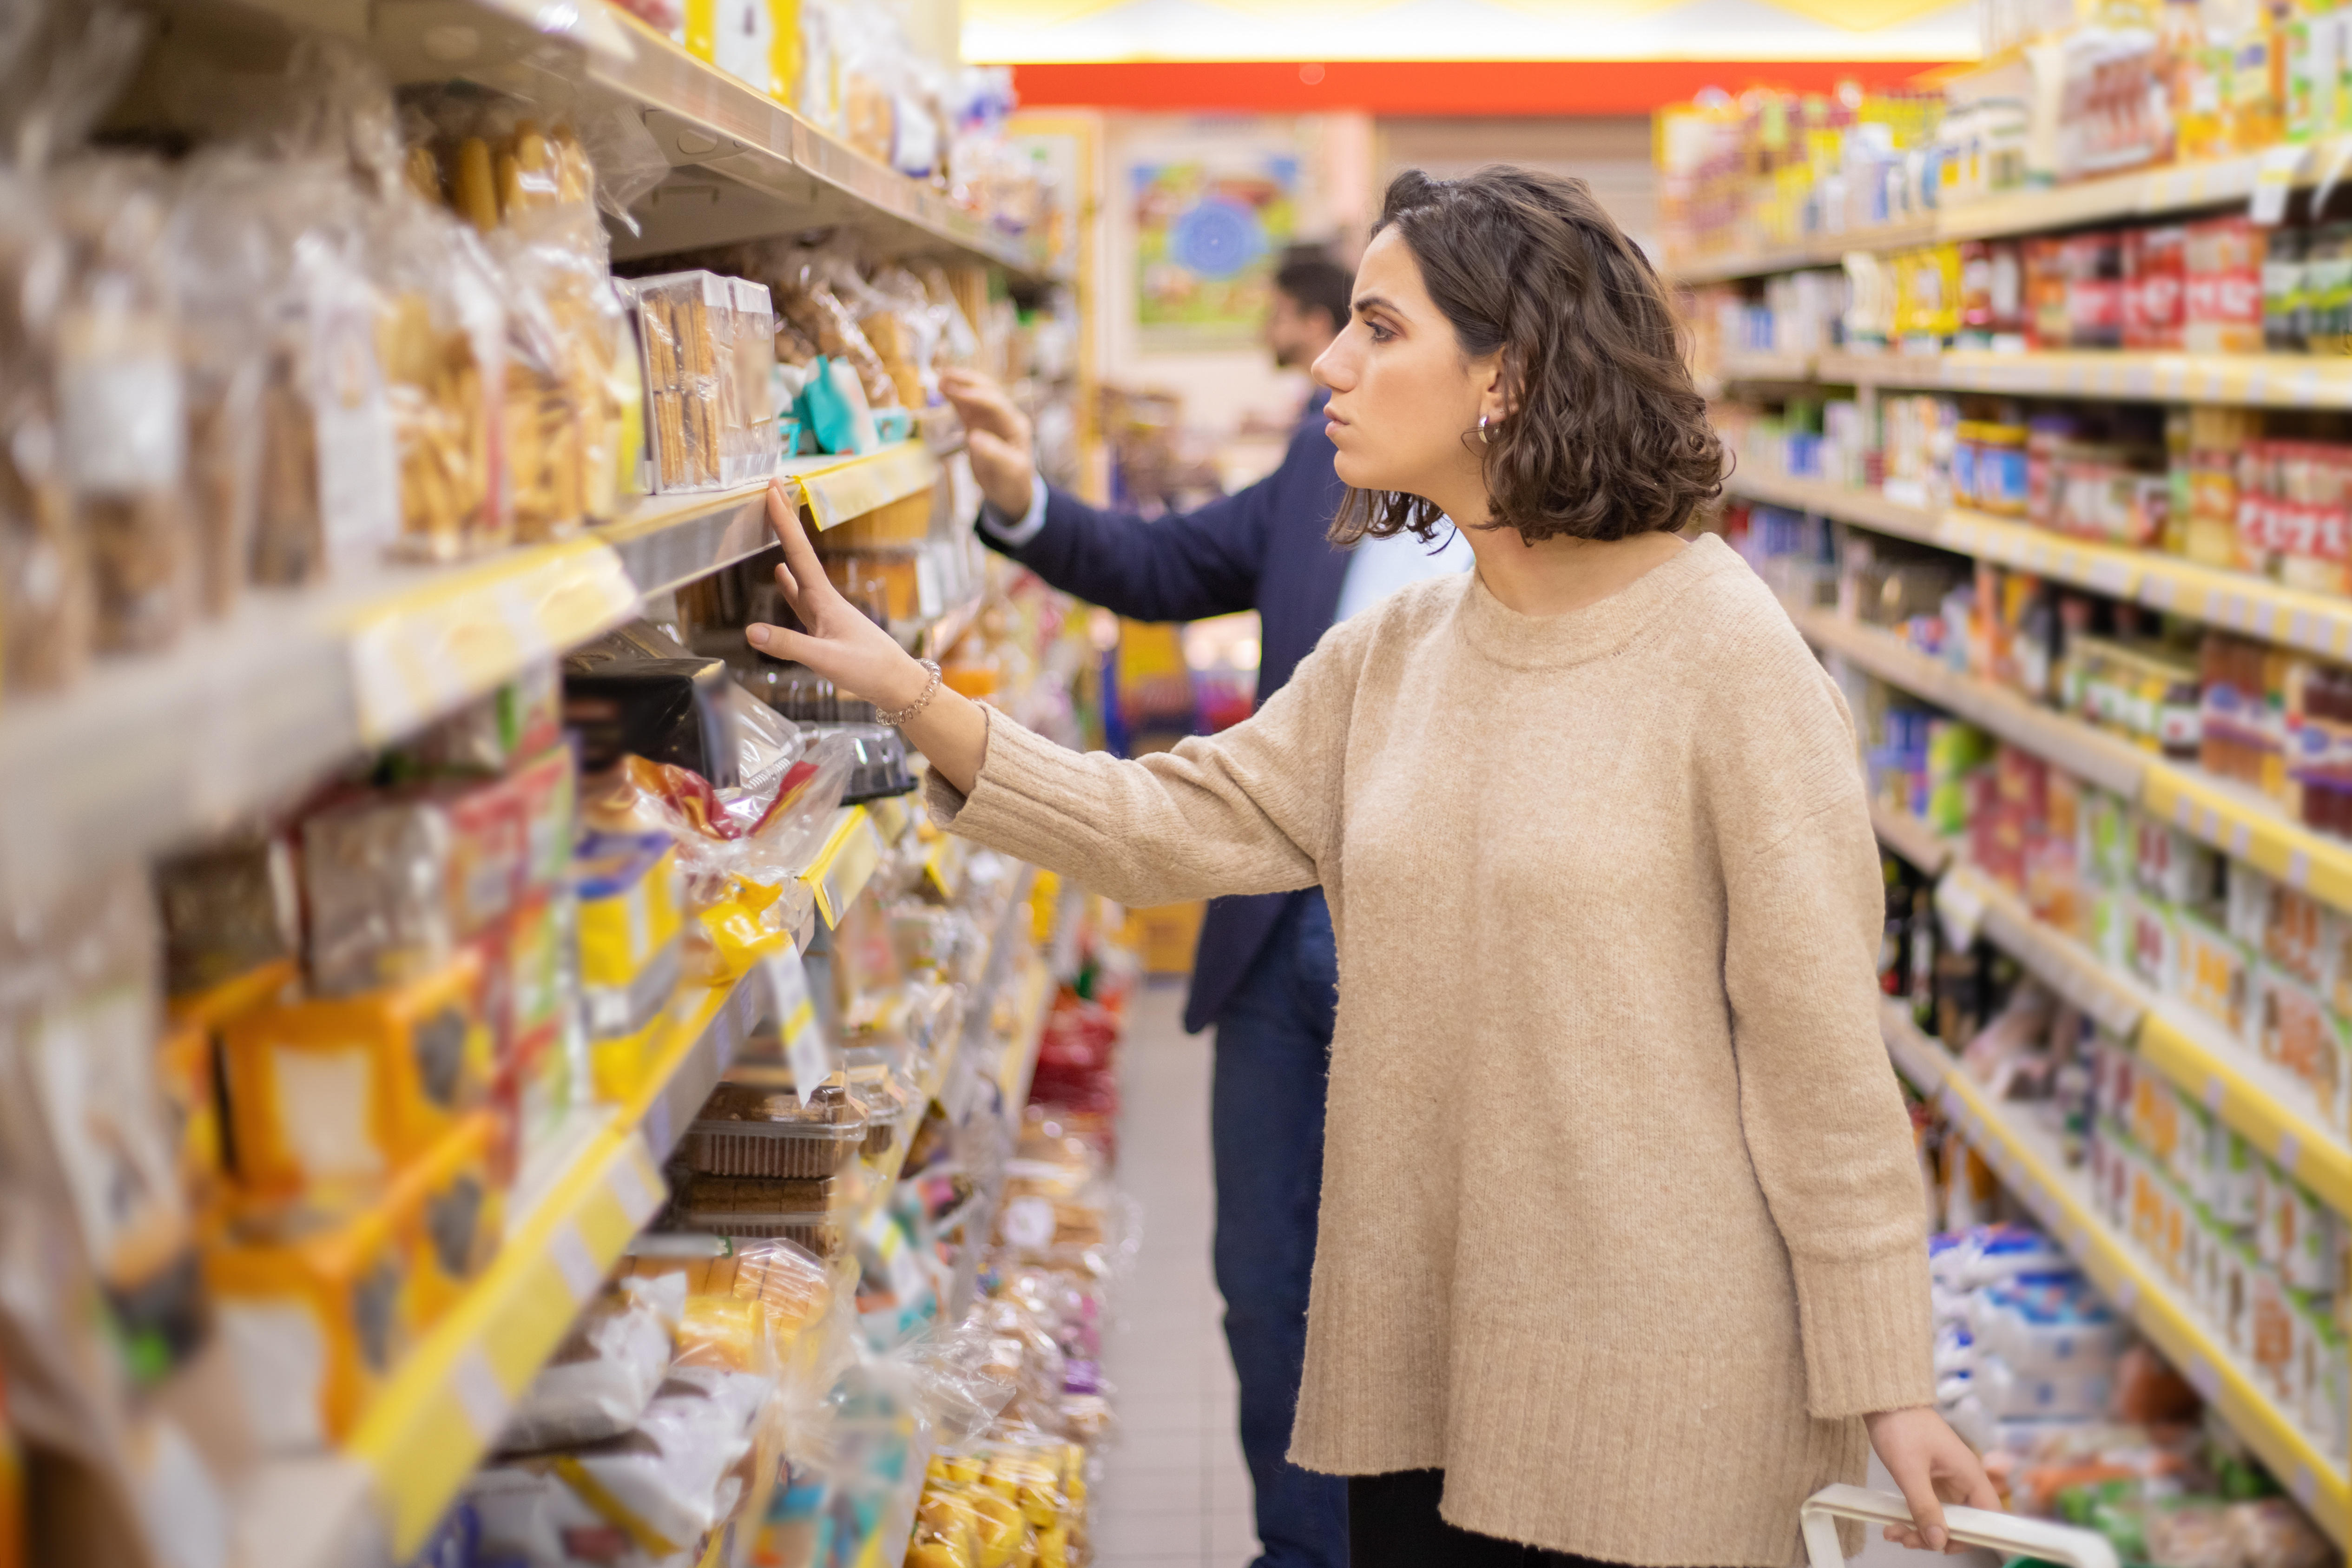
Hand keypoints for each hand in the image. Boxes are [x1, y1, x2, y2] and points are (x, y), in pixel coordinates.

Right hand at [744, 481, 928, 711]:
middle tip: (772, 492)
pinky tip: (781, 577)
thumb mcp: (825, 659)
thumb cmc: (868, 670)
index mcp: (824, 599)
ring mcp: (826, 612)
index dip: (784, 520)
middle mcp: (825, 599)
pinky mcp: (827, 628)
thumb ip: (788, 645)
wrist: (898, 684)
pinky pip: (801, 599)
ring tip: (771, 528)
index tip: (773, 489)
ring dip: (785, 549)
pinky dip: (789, 586)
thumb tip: (750, 630)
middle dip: (784, 523)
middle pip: (799, 554)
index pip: (799, 552)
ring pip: (800, 573)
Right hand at [938, 367, 1037, 517]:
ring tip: (941, 378)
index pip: (996, 404)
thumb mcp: (1008, 472)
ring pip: (976, 395)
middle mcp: (1004, 418)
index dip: (976, 397)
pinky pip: (966, 406)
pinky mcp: (977, 424)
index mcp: (1015, 426)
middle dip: (967, 382)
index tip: (956, 393)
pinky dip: (954, 397)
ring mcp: (990, 420)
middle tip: (946, 376)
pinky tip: (942, 389)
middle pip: (987, 391)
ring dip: (959, 385)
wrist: (1010, 492)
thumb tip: (974, 438)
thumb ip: (993, 454)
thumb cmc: (1012, 482)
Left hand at [1864, 1406, 1999, 1552]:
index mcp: (1970, 1475)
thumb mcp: (1909, 1469)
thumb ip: (1924, 1506)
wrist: (1884, 1400)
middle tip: (1907, 1540)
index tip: (1945, 1546)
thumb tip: (1937, 1541)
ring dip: (1919, 1530)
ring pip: (1942, 1519)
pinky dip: (1912, 1518)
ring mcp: (1947, 1481)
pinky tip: (1893, 1523)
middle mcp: (1963, 1481)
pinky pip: (1928, 1508)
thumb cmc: (1901, 1425)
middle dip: (1935, 1536)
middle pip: (1962, 1523)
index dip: (1973, 1537)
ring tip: (1893, 1532)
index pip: (1989, 1518)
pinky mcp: (1931, 1481)